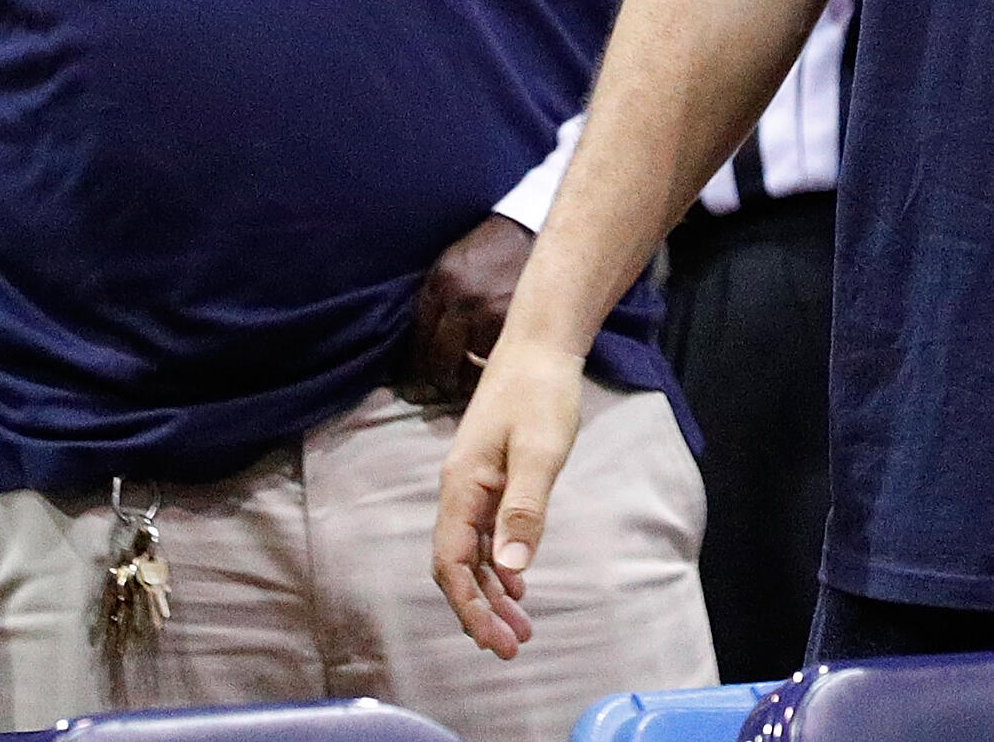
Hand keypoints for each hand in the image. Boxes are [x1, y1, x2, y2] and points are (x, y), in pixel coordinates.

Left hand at [404, 214, 534, 405]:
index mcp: (440, 283)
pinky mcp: (519, 325)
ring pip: (468, 371)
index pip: (417, 342)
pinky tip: (487, 376)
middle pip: (439, 362)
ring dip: (463, 385)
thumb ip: (432, 300)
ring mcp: (493, 315)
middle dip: (435, 384)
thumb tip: (413, 348)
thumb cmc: (489, 249)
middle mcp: (462, 301)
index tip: (411, 386)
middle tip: (435, 394)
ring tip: (462, 390)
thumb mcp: (450, 263)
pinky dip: (489, 375)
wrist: (534, 228)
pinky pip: (495, 364)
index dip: (412, 370)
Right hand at [432, 338, 583, 658]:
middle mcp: (459, 491)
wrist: (541, 345)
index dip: (470, 606)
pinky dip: (501, 563)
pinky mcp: (492, 477)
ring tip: (520, 628)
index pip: (452, 564)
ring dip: (493, 591)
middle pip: (458, 565)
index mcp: (462, 488)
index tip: (494, 640)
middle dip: (480, 610)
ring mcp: (474, 484)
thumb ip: (525, 509)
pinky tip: (518, 583)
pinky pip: (487, 533)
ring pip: (474, 552)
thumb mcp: (540, 451)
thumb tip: (511, 568)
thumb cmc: (541, 393)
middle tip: (511, 647)